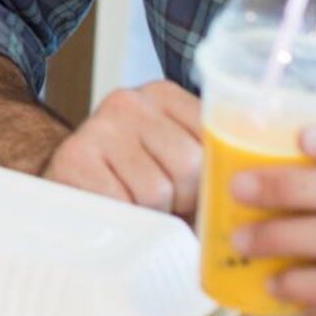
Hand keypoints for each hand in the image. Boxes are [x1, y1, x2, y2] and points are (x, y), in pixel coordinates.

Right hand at [40, 79, 204, 217]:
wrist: (65, 182)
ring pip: (157, 191)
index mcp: (163, 95)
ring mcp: (99, 127)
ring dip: (152, 213)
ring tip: (136, 206)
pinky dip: (124, 220)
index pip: (214, 139)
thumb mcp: (170, 155)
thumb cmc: (129, 177)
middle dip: (183, 200)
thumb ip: (208, 159)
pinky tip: (114, 210)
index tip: (194, 191)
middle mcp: (130, 101)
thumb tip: (250, 186)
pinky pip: (123, 204)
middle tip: (164, 205)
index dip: (210, 178)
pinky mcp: (75, 158)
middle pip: (189, 166)